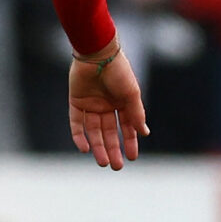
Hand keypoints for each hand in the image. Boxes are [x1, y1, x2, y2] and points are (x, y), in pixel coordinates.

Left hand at [68, 41, 149, 169]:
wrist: (97, 54)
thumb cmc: (119, 71)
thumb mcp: (131, 93)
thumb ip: (136, 113)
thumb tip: (144, 133)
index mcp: (122, 102)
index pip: (126, 127)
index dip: (129, 142)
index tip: (132, 158)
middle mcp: (107, 106)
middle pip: (109, 132)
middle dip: (113, 149)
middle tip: (116, 166)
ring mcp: (91, 105)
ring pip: (94, 132)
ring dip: (98, 147)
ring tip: (103, 162)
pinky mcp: (76, 103)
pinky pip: (76, 124)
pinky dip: (80, 137)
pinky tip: (85, 149)